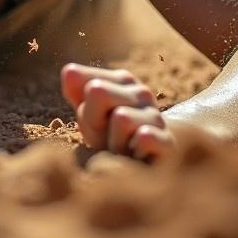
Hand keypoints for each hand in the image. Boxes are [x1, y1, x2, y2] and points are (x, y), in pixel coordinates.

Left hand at [60, 62, 174, 160]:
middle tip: (106, 135)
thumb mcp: (89, 113)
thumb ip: (75, 91)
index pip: (87, 81)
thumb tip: (69, 71)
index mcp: (123, 81)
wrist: (143, 165)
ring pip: (121, 117)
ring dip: (113, 141)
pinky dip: (135, 151)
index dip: (85, 107)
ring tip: (121, 149)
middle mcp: (142, 94)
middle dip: (94, 120)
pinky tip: (136, 156)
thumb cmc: (109, 135)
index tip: (96, 119)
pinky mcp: (168, 143)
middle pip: (98, 91)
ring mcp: (156, 117)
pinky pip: (146, 138)